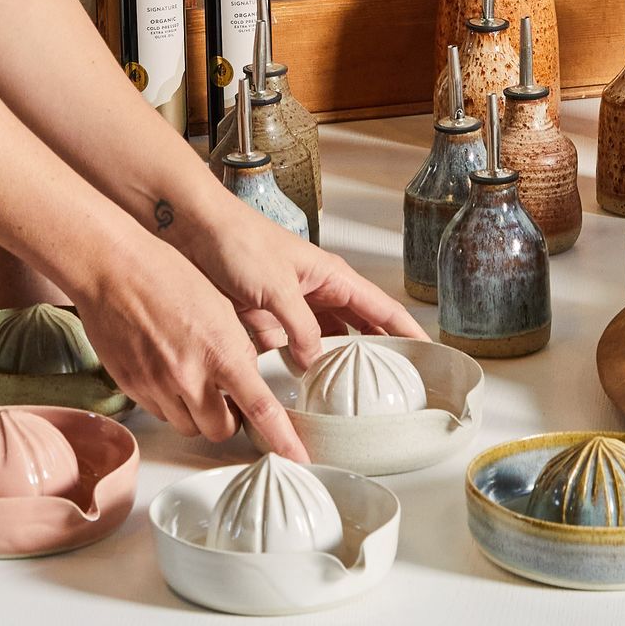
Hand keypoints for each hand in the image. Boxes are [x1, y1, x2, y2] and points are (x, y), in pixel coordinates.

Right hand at [74, 234, 310, 460]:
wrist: (113, 269)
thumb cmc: (167, 274)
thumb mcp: (221, 307)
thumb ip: (235, 348)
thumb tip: (244, 377)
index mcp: (221, 351)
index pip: (261, 409)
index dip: (283, 440)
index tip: (299, 457)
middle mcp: (189, 376)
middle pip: (221, 430)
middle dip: (230, 422)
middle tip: (230, 400)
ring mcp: (157, 385)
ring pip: (189, 427)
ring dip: (199, 415)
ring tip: (196, 382)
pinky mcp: (131, 387)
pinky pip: (160, 413)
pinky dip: (171, 404)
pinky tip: (168, 374)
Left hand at [192, 198, 427, 365]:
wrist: (194, 230)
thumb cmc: (238, 243)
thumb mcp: (276, 287)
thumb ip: (300, 328)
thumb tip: (314, 364)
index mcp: (331, 277)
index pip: (382, 308)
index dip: (407, 332)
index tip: (429, 356)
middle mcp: (317, 292)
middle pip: (360, 328)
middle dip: (379, 354)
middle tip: (397, 386)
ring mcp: (292, 307)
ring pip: (327, 341)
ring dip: (338, 364)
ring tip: (355, 395)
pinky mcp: (265, 319)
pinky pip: (291, 348)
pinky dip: (299, 366)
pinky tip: (304, 387)